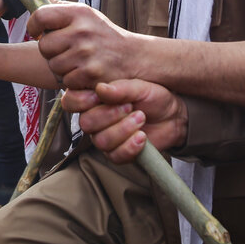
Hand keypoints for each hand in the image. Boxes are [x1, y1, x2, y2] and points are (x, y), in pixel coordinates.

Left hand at [31, 2, 139, 88]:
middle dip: (51, 51)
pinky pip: (66, 80)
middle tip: (65, 50)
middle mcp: (82, 31)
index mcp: (79, 13)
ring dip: (62, 67)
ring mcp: (86, 53)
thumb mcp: (85, 14)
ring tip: (77, 61)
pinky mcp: (91, 73)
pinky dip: (72, 80)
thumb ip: (58, 6)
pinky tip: (84, 72)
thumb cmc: (103, 35)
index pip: (41, 16)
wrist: (133, 56)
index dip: (33, 26)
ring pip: (53, 65)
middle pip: (44, 46)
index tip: (37, 32)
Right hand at [62, 79, 187, 163]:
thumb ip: (120, 88)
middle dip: (109, 115)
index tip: (99, 96)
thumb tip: (100, 88)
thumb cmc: (153, 97)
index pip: (71, 102)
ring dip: (123, 130)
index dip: (81, 100)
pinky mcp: (118, 154)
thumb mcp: (139, 87)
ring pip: (101, 141)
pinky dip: (131, 146)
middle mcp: (95, 119)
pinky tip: (142, 137)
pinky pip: (115, 156)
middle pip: (86, 123)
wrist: (173, 116)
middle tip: (130, 107)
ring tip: (140, 119)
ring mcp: (105, 138)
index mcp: (94, 99)